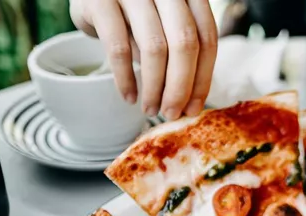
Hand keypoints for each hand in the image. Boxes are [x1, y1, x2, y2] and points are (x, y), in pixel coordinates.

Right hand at [70, 0, 217, 118]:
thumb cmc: (130, 11)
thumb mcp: (160, 22)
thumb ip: (176, 49)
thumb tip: (188, 100)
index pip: (206, 37)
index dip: (202, 77)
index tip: (193, 107)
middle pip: (184, 44)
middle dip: (180, 87)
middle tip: (171, 114)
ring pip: (155, 48)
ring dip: (154, 87)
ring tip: (150, 108)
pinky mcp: (100, 1)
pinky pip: (118, 47)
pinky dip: (125, 78)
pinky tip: (129, 96)